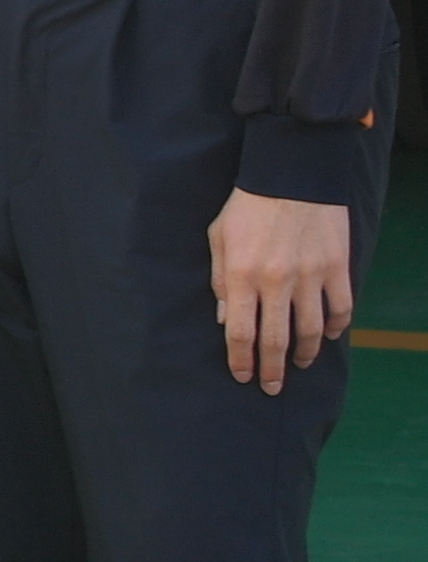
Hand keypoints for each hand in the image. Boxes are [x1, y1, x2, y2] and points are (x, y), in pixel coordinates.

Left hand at [209, 189, 353, 395]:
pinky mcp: (337, 267)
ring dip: (305, 353)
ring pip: (312, 329)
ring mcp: (311, 276)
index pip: (241, 333)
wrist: (292, 174)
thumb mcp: (219, 239)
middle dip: (272, 370)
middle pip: (275, 340)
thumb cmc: (248, 206)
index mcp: (242, 277)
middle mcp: (277, 282)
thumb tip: (226, 320)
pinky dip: (337, 326)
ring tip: (300, 364)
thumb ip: (221, 281)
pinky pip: (341, 307)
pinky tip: (329, 335)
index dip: (241, 360)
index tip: (243, 377)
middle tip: (272, 387)